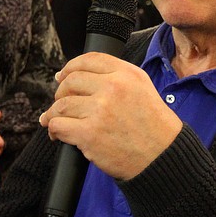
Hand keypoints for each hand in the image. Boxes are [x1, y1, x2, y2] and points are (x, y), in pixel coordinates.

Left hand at [39, 52, 181, 178]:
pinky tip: (57, 134)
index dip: (70, 67)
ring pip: (61, 105)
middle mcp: (113, 88)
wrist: (162, 156)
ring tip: (55, 121)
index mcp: (126, 74)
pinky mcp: (89, 134)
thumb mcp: (143, 88)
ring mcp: (100, 110)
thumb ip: (116, 77)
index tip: (63, 76)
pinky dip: (54, 129)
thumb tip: (74, 75)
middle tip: (62, 103)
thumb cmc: (153, 126)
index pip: (88, 60)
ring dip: (54, 113)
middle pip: (71, 81)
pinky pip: (59, 125)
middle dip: (61, 92)